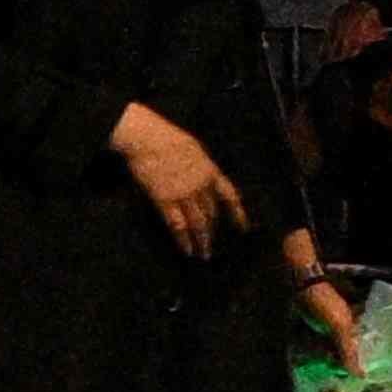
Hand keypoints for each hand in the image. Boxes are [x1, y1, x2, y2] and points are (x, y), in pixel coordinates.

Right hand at [109, 102, 238, 255]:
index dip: (237, 213)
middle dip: (212, 229)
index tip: (243, 228)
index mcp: (210, 171)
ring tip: (203, 254)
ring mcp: (183, 194)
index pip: (229, 196)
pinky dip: (183, 239)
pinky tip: (186, 249)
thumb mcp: (193, 148)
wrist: (147, 139)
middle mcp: (201, 186)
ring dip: (202, 240)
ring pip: (198, 223)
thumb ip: (201, 165)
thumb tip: (206, 175)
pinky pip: (177, 225)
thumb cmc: (166, 137)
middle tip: (211, 243)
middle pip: (211, 213)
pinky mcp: (165, 200)